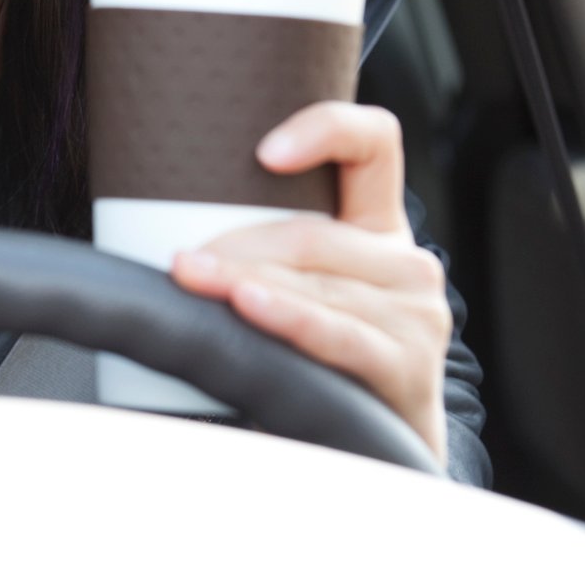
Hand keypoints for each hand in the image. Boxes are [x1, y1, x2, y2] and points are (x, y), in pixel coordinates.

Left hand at [168, 102, 452, 464]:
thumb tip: (169, 224)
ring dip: (242, 281)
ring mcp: (415, 313)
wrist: (372, 457)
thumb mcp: (299, 294)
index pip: (372, 143)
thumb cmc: (318, 366)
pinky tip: (248, 306)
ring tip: (190, 280)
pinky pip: (334, 332)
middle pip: (313, 230)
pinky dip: (286, 318)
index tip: (262, 152)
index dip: (324, 128)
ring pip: (313, 282)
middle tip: (179, 260)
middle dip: (236, 244)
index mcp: (379, 228)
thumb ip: (264, 251)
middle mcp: (407, 264)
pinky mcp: (408, 364)